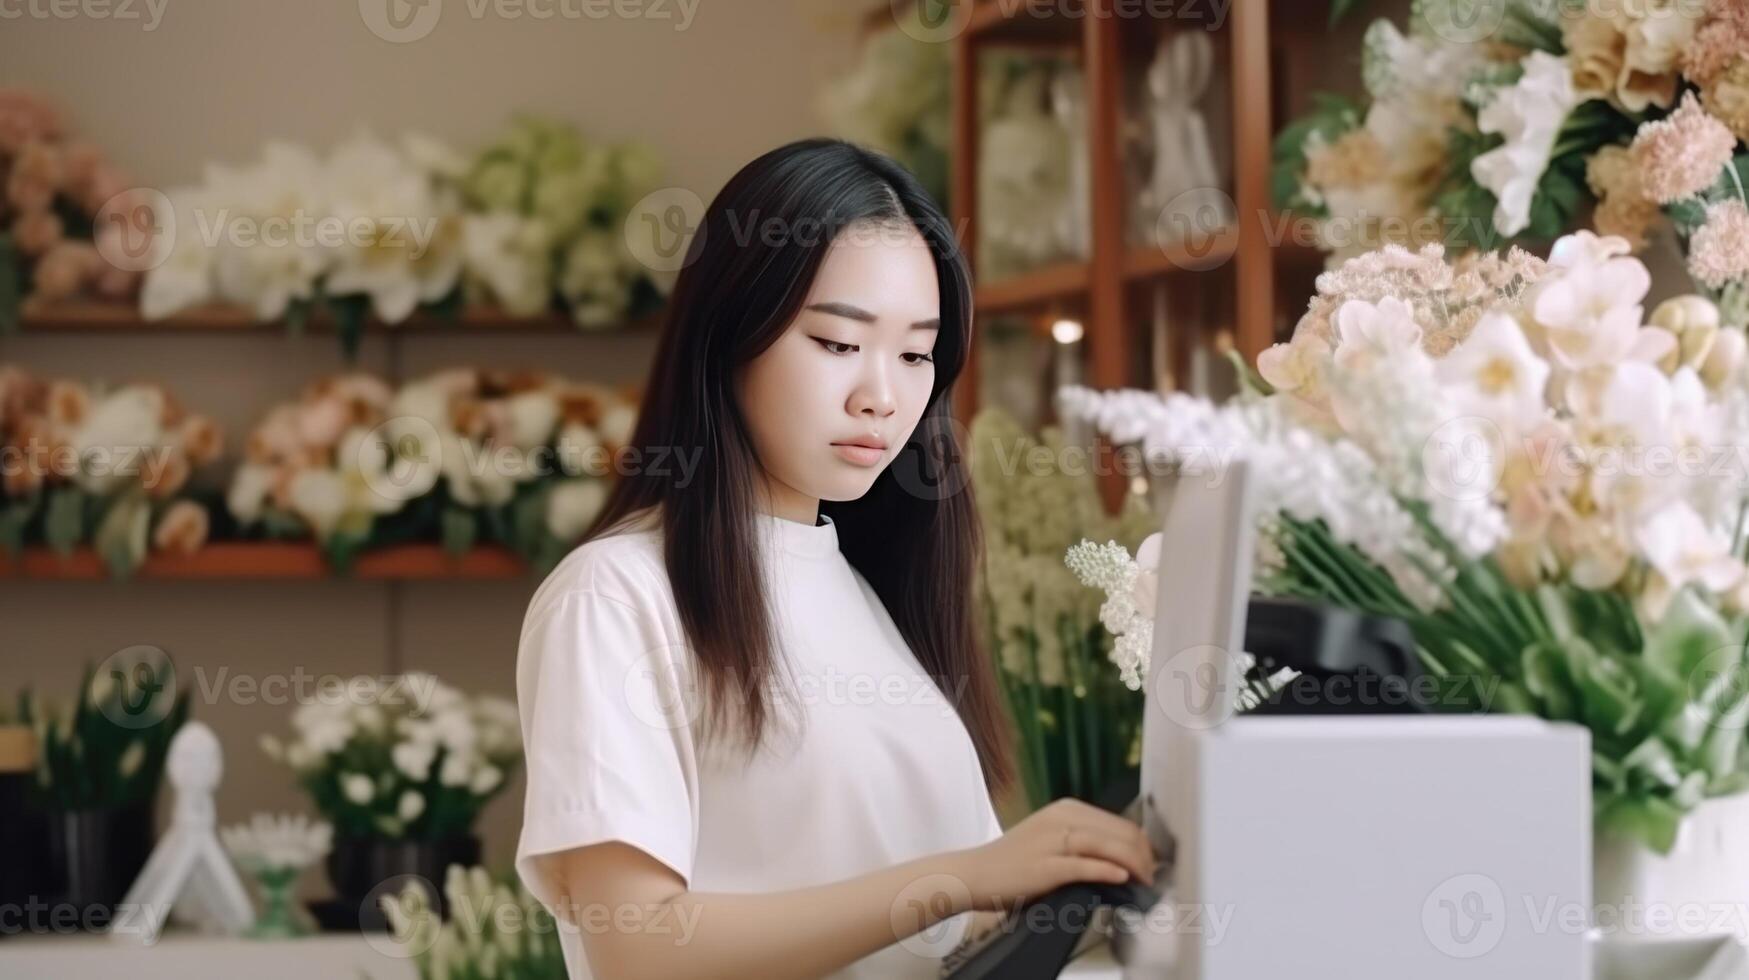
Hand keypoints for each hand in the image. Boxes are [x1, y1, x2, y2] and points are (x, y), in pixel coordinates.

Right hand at [952, 798, 1156, 911]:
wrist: (974, 873)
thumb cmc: (1013, 861)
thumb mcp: (1051, 838)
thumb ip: (1083, 841)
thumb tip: (1122, 856)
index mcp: (1066, 809)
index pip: (1120, 822)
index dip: (1142, 844)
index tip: (1151, 863)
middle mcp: (1061, 818)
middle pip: (1119, 832)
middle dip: (1144, 856)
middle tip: (1152, 877)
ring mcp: (1052, 840)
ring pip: (1106, 845)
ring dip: (1133, 865)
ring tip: (1145, 881)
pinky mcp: (1045, 865)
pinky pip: (1084, 865)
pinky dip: (1106, 870)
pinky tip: (1122, 878)